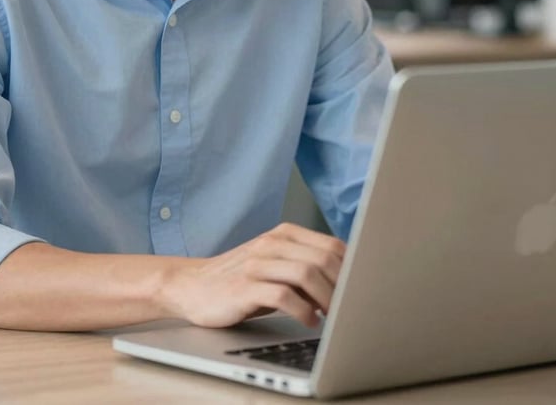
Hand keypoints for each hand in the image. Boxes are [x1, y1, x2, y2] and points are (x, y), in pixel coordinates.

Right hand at [162, 222, 345, 328]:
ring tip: (334, 317)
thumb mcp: (275, 265)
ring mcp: (257, 263)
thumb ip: (305, 266)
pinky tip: (309, 321)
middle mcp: (271, 243)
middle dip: (343, 286)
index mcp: (284, 234)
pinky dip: (302, 310)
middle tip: (350, 308)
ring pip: (306, 273)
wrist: (194, 286)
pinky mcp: (244, 287)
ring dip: (326, 298)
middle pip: (323, 258)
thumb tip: (349, 281)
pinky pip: (283, 295)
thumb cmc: (242, 279)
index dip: (352, 270)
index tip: (361, 291)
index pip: (331, 245)